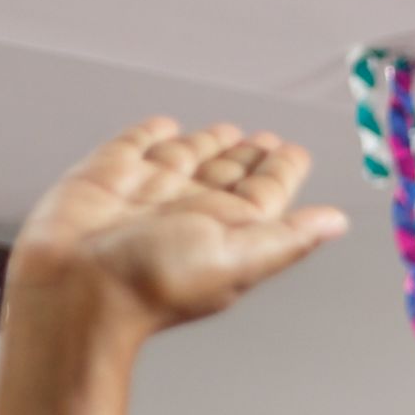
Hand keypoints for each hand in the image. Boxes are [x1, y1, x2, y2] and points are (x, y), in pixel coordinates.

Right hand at [5, 119, 344, 342]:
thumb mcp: (239, 259)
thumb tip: (337, 223)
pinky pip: (133, 146)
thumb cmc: (155, 284)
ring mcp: (148, 192)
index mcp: (228, 229)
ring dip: (208, 144)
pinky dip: (150, 134)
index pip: (264, 193)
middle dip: (248, 156)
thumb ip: (288, 237)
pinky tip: (166, 127)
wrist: (77, 287)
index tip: (293, 152)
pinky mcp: (106, 176)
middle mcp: (191, 210)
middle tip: (265, 139)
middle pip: (228, 174)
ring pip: (187, 158)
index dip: (281, 171)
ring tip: (229, 131)